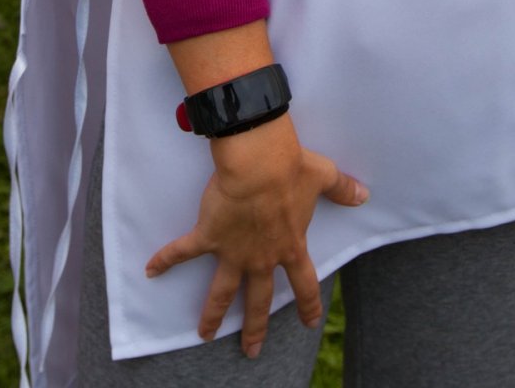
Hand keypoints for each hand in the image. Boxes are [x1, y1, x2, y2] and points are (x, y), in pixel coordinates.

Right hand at [144, 115, 366, 358]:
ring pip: (221, 292)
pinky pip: (183, 253)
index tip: (310, 323)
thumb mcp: (323, 176)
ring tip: (203, 334)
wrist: (259, 162)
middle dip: (254, 328)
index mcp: (290, 246)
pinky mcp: (209, 237)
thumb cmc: (292, 168)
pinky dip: (165, 261)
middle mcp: (261, 257)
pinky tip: (150, 270)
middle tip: (250, 351)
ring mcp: (233, 252)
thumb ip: (343, 189)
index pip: (303, 283)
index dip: (308, 306)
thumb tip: (364, 194)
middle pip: (258, 301)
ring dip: (211, 314)